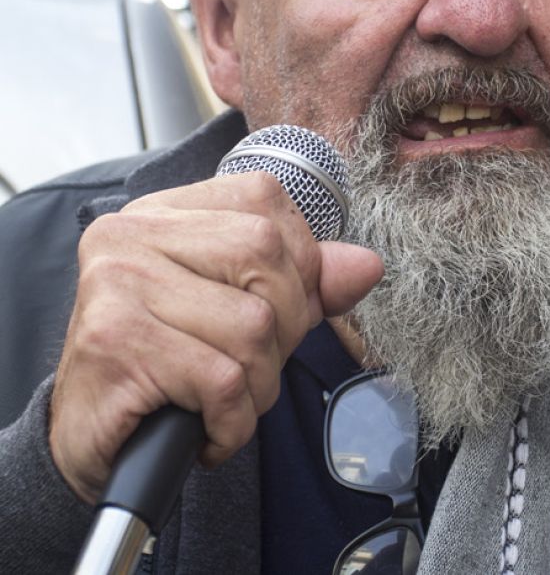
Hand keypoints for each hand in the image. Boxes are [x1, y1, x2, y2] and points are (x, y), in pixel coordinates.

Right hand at [48, 172, 382, 502]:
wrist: (91, 441)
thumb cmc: (167, 367)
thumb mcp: (242, 308)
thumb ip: (305, 282)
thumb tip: (366, 265)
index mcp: (167, 212)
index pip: (265, 200)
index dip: (297, 262)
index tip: (275, 309)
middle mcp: (134, 233)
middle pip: (265, 256)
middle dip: (283, 329)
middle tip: (248, 366)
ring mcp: (119, 283)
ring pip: (253, 325)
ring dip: (257, 385)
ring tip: (221, 399)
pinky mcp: (115, 341)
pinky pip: (223, 380)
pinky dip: (232, 422)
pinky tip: (205, 428)